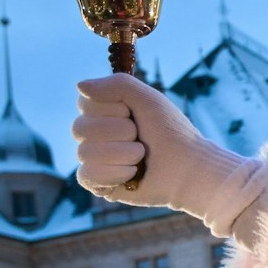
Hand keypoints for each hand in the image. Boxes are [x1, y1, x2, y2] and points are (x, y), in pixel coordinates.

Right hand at [73, 74, 261, 232]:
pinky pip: (87, 175)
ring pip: (84, 152)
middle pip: (80, 127)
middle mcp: (95, 134)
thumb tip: (79, 85)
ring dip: (123, 153)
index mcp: (104, 112)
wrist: (188, 167)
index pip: (85, 103)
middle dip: (119, 131)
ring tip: (142, 156)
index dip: (111, 108)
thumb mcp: (149, 99)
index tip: (132, 113)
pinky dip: (114, 174)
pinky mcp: (99, 183)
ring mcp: (95, 159)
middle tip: (141, 136)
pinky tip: (132, 174)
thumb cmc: (171, 132)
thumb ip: (117, 84)